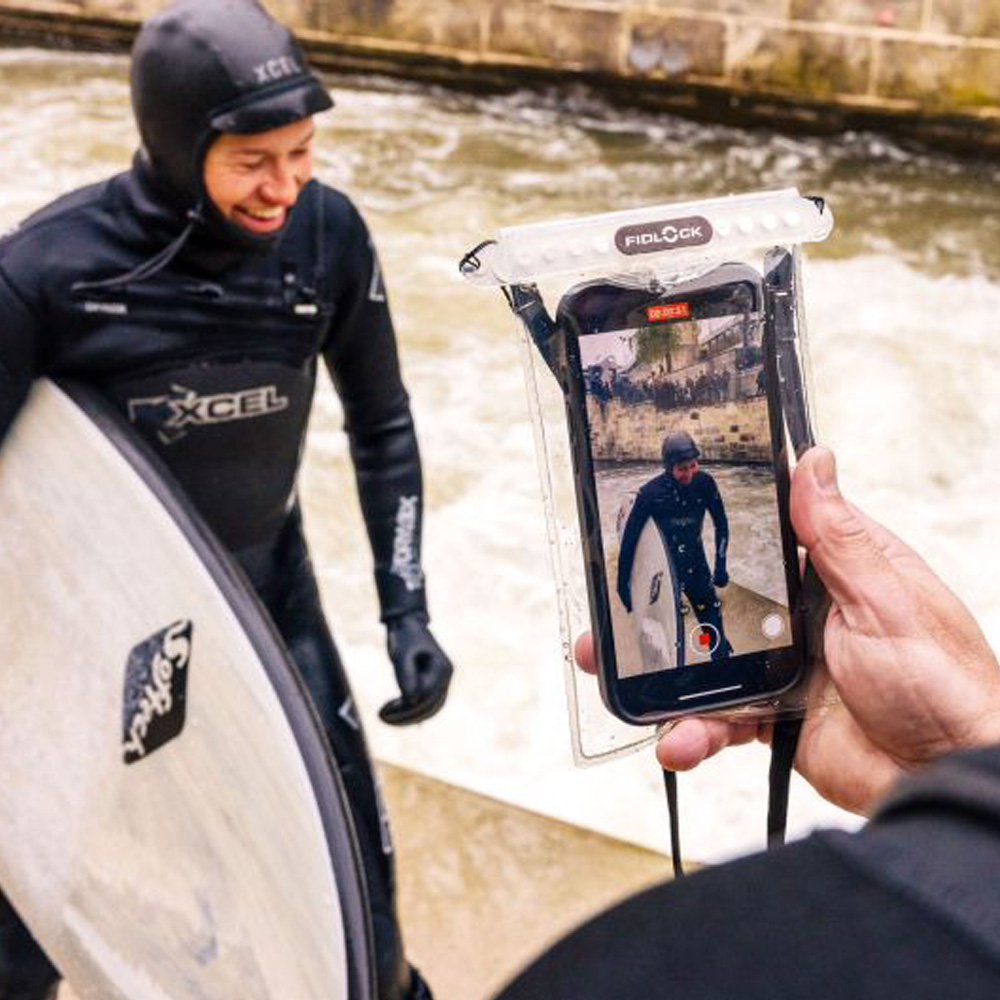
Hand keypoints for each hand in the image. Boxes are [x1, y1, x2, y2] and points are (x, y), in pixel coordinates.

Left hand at [380, 612, 453, 725]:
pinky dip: (411, 711)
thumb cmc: (404, 637)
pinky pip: (426, 704)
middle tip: (382, 716)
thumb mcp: (401, 654)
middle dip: (407, 715)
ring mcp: (441, 681)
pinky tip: (394, 716)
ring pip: (430, 708)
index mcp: (442, 668)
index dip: (407, 707)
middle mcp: (445, 676)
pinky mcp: (433, 684)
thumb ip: (406, 675)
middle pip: (430, 705)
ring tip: (386, 717)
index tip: (385, 710)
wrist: (408, 624)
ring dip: (409, 716)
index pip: (427, 695)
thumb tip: (410, 700)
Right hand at [583, 447, 999, 815]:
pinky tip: (679, 738)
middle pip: (718, 596)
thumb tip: (815, 461)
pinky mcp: (772, 715)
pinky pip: (718, 716)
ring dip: (663, 673)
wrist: (946, 781)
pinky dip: (693, 728)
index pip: (766, 530)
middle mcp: (803, 614)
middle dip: (664, 603)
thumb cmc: (945, 685)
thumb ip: (840, 538)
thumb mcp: (887, 601)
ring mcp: (783, 665)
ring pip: (706, 658)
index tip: (659, 514)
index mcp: (836, 570)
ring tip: (624, 681)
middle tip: (616, 606)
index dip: (714, 522)